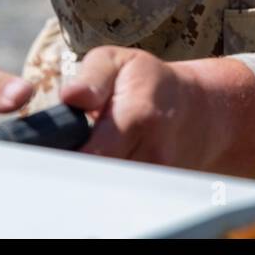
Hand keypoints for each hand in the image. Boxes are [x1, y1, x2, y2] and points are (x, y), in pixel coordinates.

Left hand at [60, 47, 254, 173]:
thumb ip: (92, 76)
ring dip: (91, 174)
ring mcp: (157, 173)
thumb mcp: (119, 62)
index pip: (91, 153)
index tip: (57, 144)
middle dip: (76, 164)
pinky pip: (121, 192)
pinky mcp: (157, 188)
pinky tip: (105, 163)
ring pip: (108, 188)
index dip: (67, 153)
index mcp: (137, 115)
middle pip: (96, 176)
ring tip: (89, 151)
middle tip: (70, 146)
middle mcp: (151, 150)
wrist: (196, 108)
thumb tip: (71, 96)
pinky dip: (107, 181)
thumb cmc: (150, 81)